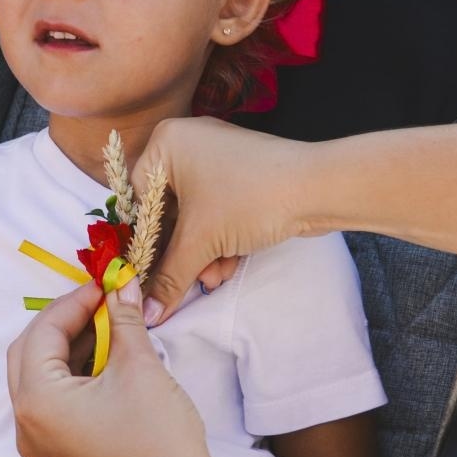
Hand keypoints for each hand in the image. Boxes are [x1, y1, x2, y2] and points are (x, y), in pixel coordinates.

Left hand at [7, 281, 217, 456]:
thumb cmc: (158, 437)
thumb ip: (123, 320)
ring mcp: (37, 442)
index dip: (73, 302)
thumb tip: (122, 284)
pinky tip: (102, 357)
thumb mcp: (140, 367)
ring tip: (106, 325)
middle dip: (62, 322)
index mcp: (37, 401)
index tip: (104, 286)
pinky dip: (69, 374)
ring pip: (37, 376)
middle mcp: (25, 423)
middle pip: (28, 352)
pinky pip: (49, 400)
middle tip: (100, 303)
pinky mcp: (55, 452)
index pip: (41, 332)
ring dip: (66, 347)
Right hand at [133, 118, 312, 321]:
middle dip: (179, 254)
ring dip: (201, 254)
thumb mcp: (200, 241)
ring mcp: (218, 158)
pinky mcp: (243, 176)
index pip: (138, 199)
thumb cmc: (249, 199)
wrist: (317, 188)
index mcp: (166, 144)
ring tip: (211, 278)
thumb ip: (168, 278)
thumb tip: (147, 313)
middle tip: (178, 284)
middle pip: (168, 212)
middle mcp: (188, 144)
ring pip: (195, 217)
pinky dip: (220, 240)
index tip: (143, 274)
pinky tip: (226, 267)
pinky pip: (218, 211)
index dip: (142, 241)